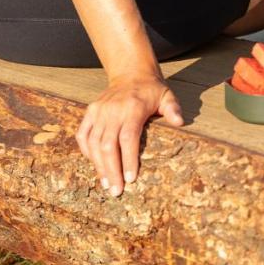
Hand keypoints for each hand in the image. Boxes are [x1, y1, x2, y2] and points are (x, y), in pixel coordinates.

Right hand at [75, 73, 183, 196]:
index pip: (128, 137)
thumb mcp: (167, 95)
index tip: (130, 179)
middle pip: (108, 145)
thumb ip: (173, 108)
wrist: (130, 73)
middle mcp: (113, 110)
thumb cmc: (152, 90)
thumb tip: (180, 122)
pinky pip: (83, 135)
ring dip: (99, 166)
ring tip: (106, 184)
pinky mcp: (90, 112)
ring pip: (94, 143)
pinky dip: (87, 152)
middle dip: (111, 170)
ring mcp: (99, 111)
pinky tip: (95, 166)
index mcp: (133, 108)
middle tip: (116, 191)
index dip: (128, 159)